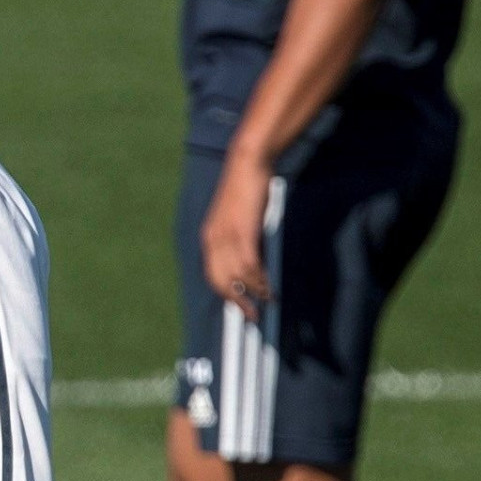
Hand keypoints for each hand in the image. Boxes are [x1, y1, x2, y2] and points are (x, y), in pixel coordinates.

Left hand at [200, 151, 274, 315]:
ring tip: (269, 300)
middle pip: (221, 283)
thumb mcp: (238, 220)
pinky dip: (260, 280)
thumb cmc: (246, 190)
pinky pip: (249, 266)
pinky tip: (270, 286)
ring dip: (255, 293)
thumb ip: (240, 241)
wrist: (247, 164)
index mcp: (209, 238)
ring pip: (237, 278)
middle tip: (253, 316)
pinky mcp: (242, 232)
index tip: (240, 307)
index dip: (227, 295)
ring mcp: (226, 237)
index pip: (213, 276)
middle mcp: (213, 240)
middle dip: (237, 302)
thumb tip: (252, 265)